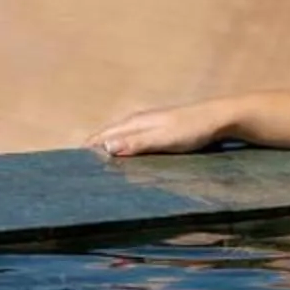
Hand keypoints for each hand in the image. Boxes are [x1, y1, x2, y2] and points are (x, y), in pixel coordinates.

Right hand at [87, 101, 232, 158]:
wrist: (219, 118)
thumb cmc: (192, 129)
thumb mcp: (163, 139)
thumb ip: (136, 144)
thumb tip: (106, 148)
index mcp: (134, 122)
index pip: (101, 137)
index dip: (86, 150)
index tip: (70, 166)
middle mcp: (137, 121)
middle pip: (107, 136)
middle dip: (92, 151)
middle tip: (77, 172)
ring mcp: (148, 124)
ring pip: (118, 137)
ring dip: (106, 150)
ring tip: (94, 168)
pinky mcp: (159, 131)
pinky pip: (131, 140)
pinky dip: (121, 149)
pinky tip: (123, 159)